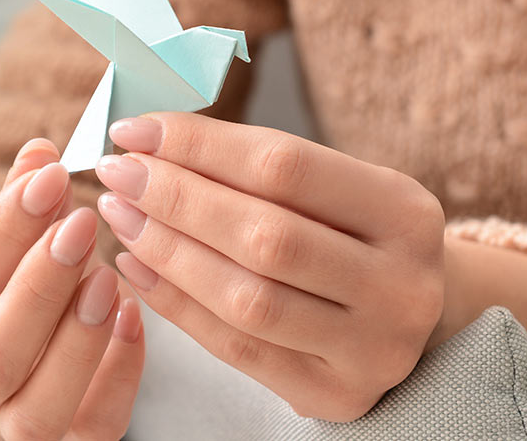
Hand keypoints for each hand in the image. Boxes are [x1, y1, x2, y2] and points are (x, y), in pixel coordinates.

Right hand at [0, 139, 144, 439]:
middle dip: (41, 287)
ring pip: (38, 410)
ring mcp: (11, 421)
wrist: (11, 328)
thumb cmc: (4, 274)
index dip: (1, 234)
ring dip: (78, 340)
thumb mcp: (2, 231)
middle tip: (83, 224)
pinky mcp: (69, 438)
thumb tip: (42, 154)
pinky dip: (120, 373)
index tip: (48, 180)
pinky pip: (96, 426)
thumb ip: (21, 195)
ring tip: (109, 275)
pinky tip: (133, 315)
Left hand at [95, 113, 444, 421]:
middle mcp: (401, 285)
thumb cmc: (353, 237)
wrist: (409, 319)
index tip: (134, 131)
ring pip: (246, 298)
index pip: (284, 166)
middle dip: (176, 199)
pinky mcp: (336, 396)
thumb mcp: (335, 190)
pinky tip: (135, 267)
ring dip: (167, 252)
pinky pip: (236, 349)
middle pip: (264, 235)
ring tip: (121, 216)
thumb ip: (256, 165)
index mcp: (407, 212)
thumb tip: (148, 136)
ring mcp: (373, 350)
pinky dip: (176, 304)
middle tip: (117, 174)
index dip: (199, 146)